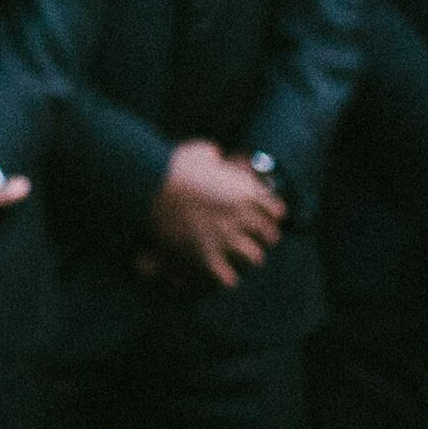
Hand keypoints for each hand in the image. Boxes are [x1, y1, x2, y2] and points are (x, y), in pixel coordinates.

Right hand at [138, 141, 284, 292]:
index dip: (271, 214)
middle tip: (253, 238)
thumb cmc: (174, 165)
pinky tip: (222, 275)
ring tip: (239, 258)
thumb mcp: (200, 151)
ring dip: (247, 257)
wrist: (151, 185)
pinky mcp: (206, 254)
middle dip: (263, 237)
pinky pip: (227, 277)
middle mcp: (242, 217)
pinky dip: (225, 277)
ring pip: (255, 257)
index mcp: (246, 192)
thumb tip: (214, 154)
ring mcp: (225, 237)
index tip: (265, 216)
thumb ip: (214, 155)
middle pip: (270, 236)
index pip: (276, 210)